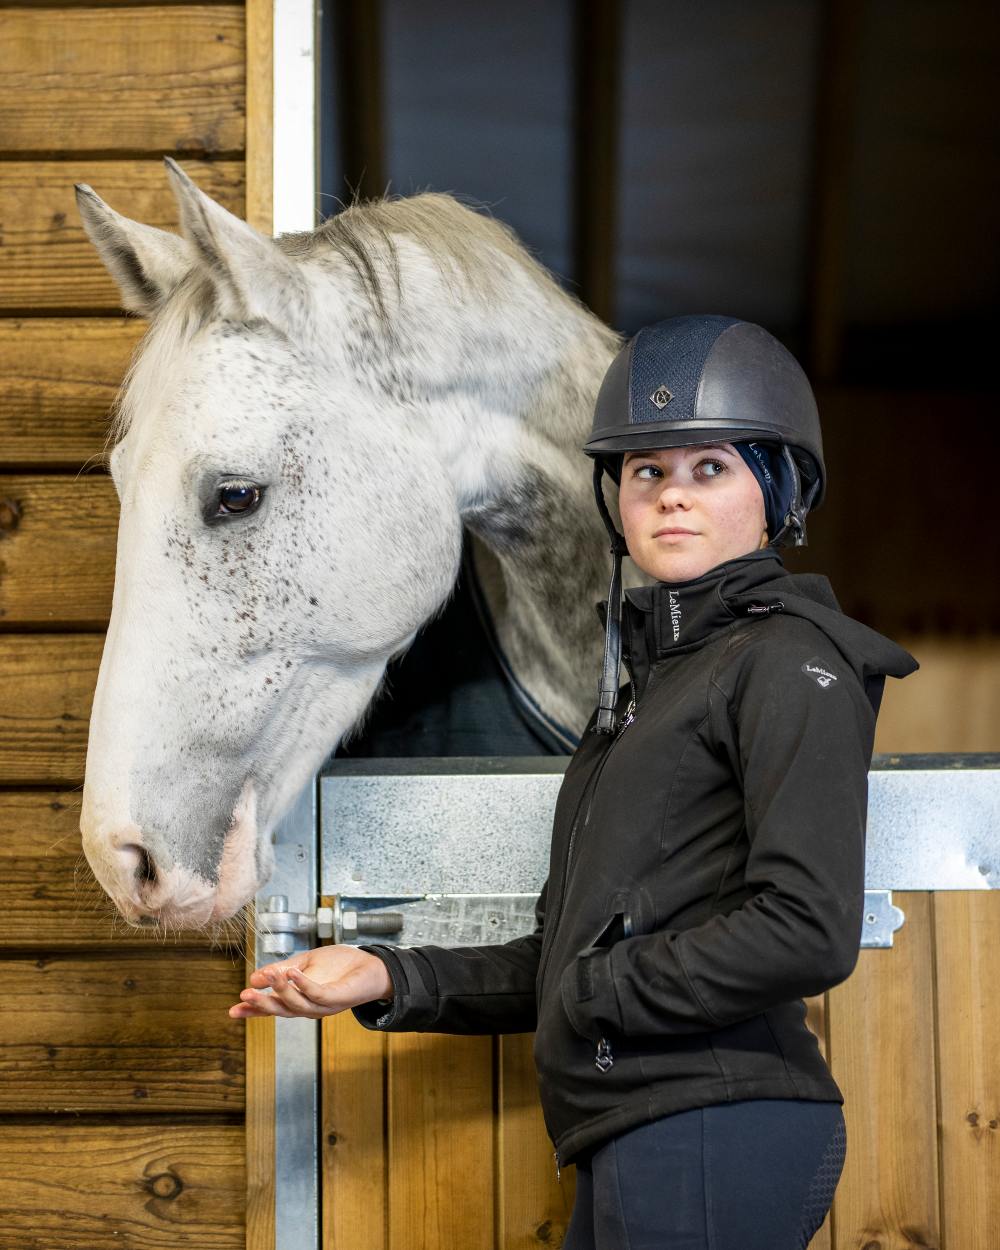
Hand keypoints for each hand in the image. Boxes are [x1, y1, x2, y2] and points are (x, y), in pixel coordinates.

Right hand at [229, 944, 393, 1019]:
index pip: (273, 1007)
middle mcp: (310, 1008)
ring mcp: (324, 1005)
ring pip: (297, 1004)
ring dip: (281, 990)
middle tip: (244, 995)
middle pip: (281, 1010)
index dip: (253, 1010)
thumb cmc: (340, 966)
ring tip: (267, 976)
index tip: (233, 1010)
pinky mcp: (337, 998)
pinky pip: (317, 994)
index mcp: (300, 1000)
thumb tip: (255, 976)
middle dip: (262, 1004)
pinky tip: (292, 972)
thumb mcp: (306, 964)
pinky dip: (303, 984)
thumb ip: (283, 970)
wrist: (372, 966)